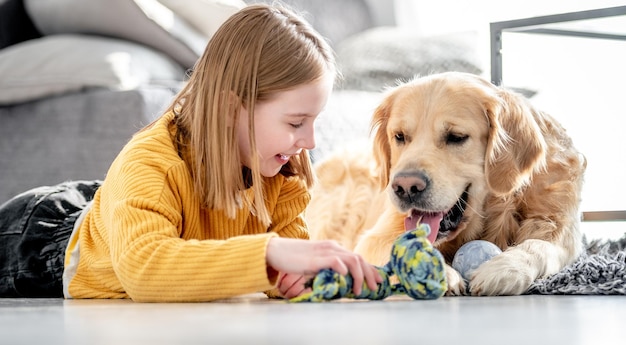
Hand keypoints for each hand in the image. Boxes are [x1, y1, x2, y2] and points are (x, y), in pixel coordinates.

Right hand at [266, 237, 381, 295]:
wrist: (275, 251)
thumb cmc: (293, 260)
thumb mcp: (315, 264)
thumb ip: (327, 269)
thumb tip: (340, 281)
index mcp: (333, 247)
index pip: (356, 257)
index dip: (370, 269)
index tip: (378, 280)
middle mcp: (332, 247)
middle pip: (359, 258)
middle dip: (370, 273)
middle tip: (375, 287)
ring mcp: (325, 251)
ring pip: (352, 260)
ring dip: (360, 275)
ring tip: (360, 289)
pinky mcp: (316, 258)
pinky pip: (336, 261)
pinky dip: (344, 269)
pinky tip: (345, 277)